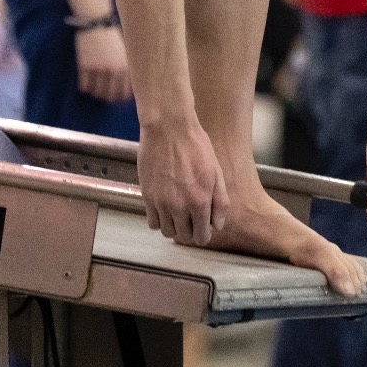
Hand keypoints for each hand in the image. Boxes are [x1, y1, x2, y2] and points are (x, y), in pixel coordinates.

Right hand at [74, 26, 132, 101]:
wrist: (96, 22)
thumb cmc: (112, 36)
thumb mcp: (124, 52)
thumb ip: (126, 70)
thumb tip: (126, 91)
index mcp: (125, 67)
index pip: (125, 93)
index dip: (120, 98)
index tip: (116, 98)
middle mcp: (113, 70)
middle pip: (110, 95)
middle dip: (107, 97)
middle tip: (104, 94)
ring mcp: (99, 69)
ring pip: (97, 93)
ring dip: (95, 93)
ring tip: (94, 89)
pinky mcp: (85, 66)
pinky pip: (84, 86)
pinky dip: (85, 87)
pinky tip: (85, 82)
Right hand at [137, 120, 228, 244]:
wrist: (168, 128)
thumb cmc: (195, 146)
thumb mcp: (216, 173)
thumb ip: (220, 202)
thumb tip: (217, 225)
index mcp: (200, 202)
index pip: (201, 237)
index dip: (204, 235)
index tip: (203, 229)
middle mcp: (179, 206)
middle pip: (183, 237)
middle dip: (190, 232)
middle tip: (191, 221)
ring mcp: (160, 202)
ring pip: (166, 232)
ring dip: (174, 227)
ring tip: (178, 215)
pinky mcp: (147, 195)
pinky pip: (152, 222)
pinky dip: (159, 220)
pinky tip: (165, 208)